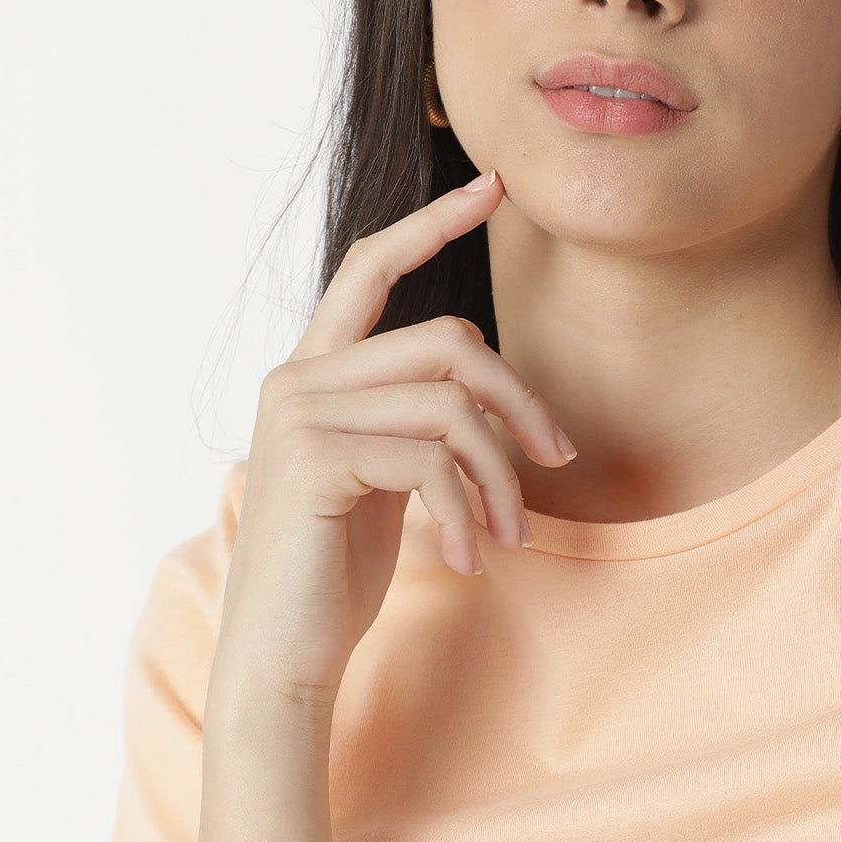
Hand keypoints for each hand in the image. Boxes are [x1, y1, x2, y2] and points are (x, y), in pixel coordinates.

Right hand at [208, 170, 576, 716]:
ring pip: (449, 406)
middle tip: (558, 462)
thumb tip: (485, 385)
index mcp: (312, 373)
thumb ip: (416, 422)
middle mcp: (297, 379)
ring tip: (510, 537)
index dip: (434, 224)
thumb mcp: (387, 482)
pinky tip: (469, 558)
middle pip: (448, 343)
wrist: (281, 653)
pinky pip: (430, 460)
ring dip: (501, 478)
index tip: (496, 188)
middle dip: (521, 402)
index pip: (371, 267)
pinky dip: (467, 512)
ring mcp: (299, 415)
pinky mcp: (312, 462)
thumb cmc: (335, 575)